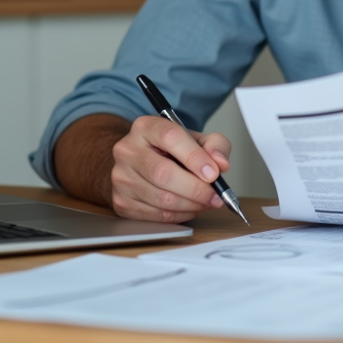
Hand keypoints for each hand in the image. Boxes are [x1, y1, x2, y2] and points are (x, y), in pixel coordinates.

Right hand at [109, 115, 232, 222]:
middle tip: (215, 196)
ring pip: (161, 198)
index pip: (170, 138)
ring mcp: (121, 177)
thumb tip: (221, 163)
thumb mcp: (196, 139)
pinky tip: (190, 208)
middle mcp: (127, 150)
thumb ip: (215, 145)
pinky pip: (156, 215)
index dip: (194, 157)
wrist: (141, 163)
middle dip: (196, 189)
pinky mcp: (121, 201)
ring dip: (191, 205)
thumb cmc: (171, 151)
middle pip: (163, 173)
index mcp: (145, 127)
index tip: (213, 173)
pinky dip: (180, 215)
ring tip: (206, 202)